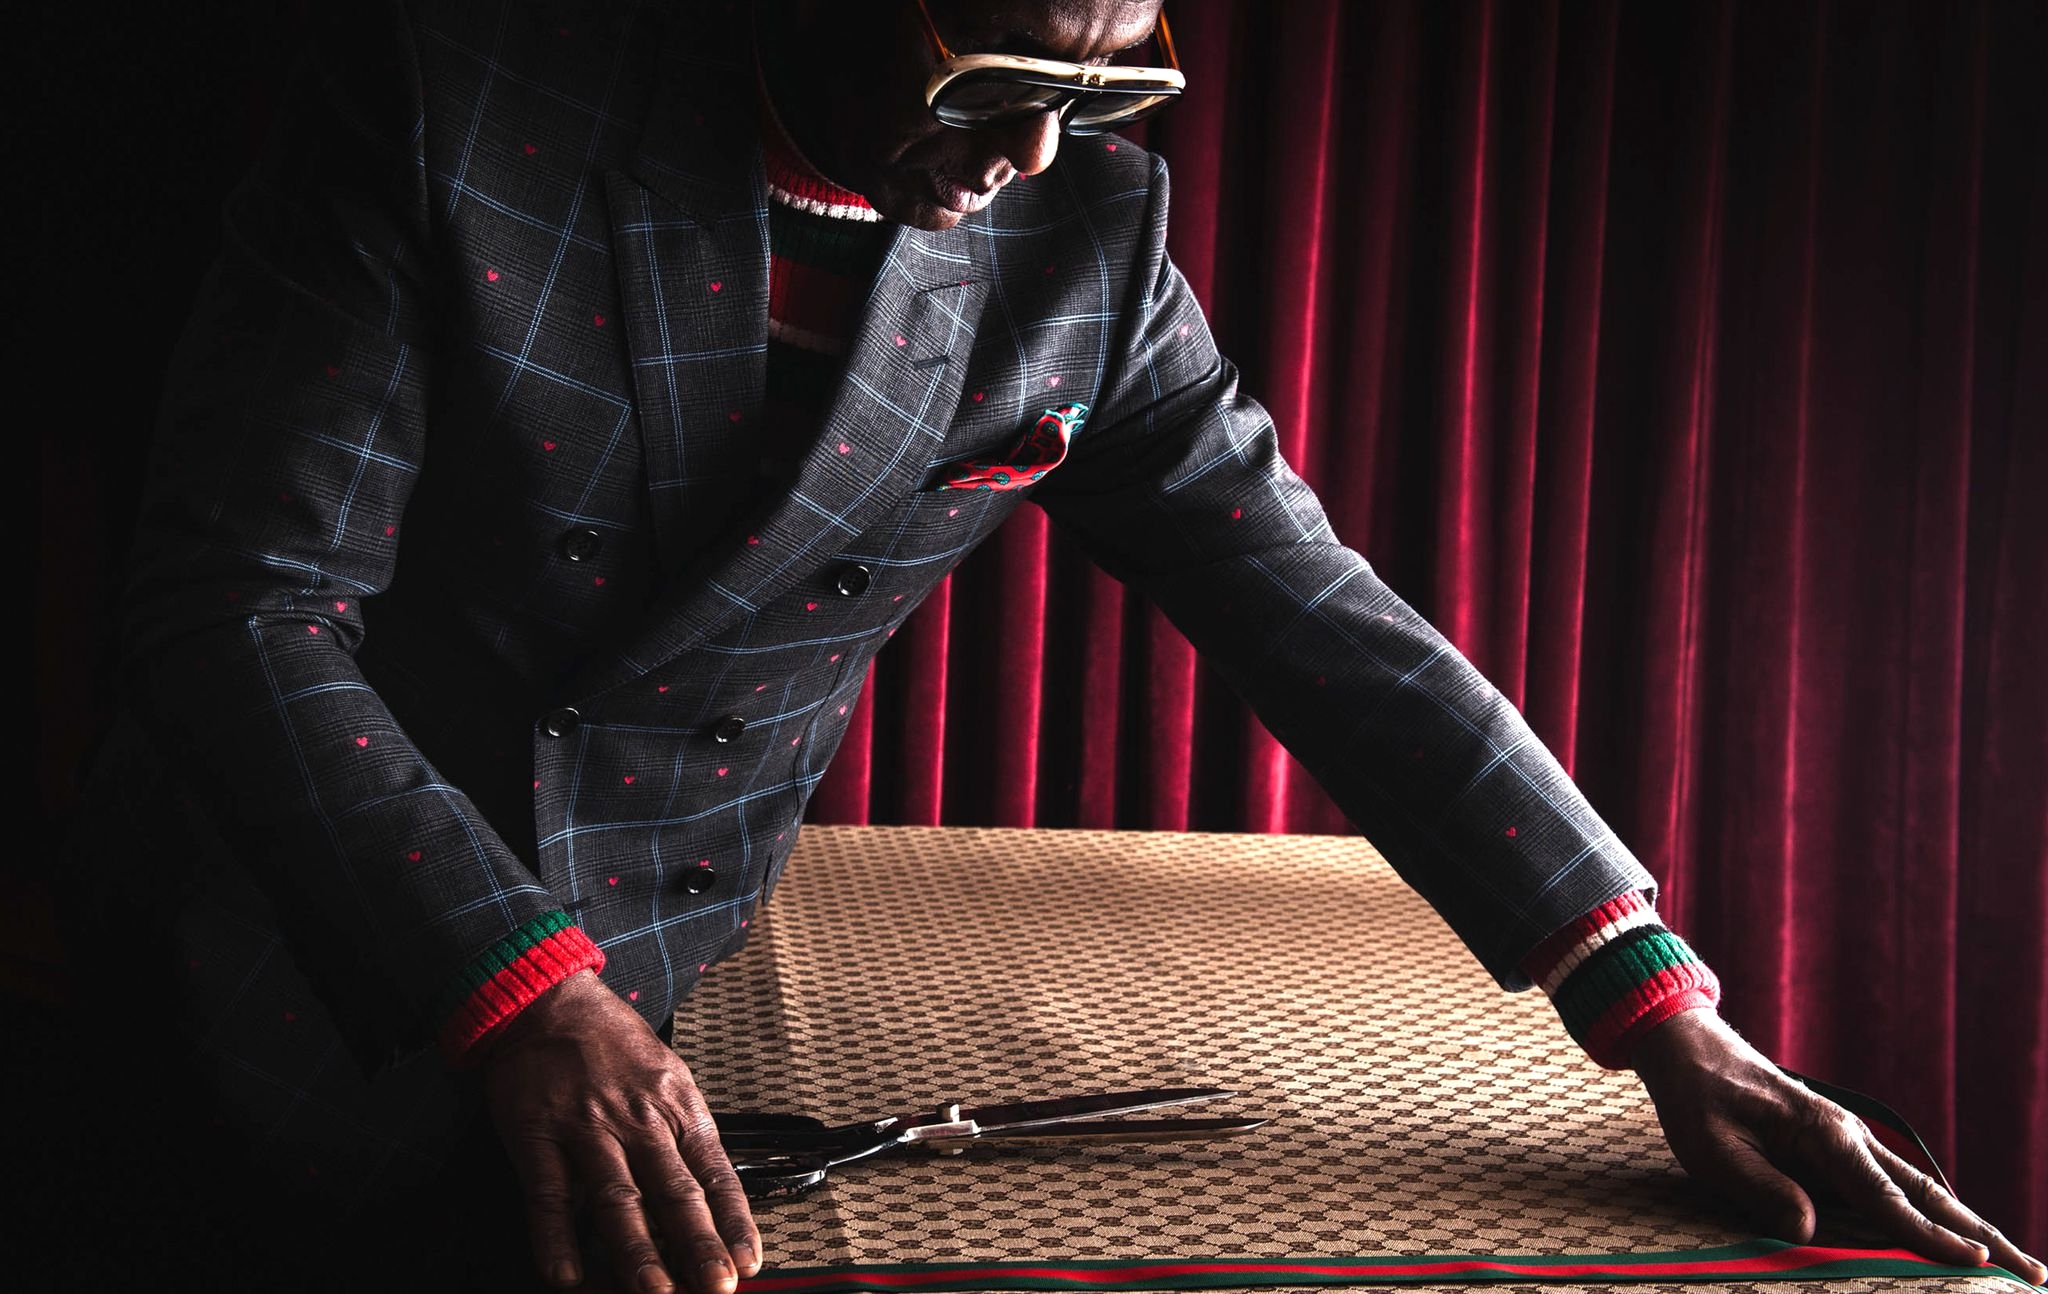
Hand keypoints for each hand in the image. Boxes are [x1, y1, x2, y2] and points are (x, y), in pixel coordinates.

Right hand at [480, 969, 762, 1292]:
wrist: (547, 999)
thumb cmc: (610, 1040)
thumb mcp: (666, 1073)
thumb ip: (683, 1130)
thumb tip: (709, 1192)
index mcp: (676, 1103)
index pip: (714, 1172)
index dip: (734, 1220)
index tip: (748, 1261)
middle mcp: (637, 1117)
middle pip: (674, 1192)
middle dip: (699, 1246)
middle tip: (715, 1287)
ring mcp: (586, 1127)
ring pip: (618, 1198)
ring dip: (638, 1253)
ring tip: (655, 1293)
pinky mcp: (537, 1133)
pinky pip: (549, 1194)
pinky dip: (557, 1239)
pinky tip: (568, 1274)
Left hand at [1630, 1008, 2043, 1284]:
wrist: (1691, 1050)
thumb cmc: (1699, 1099)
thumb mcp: (1712, 1148)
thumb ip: (1760, 1188)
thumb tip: (1810, 1232)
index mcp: (1825, 1136)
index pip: (1887, 1200)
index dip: (1930, 1239)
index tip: (1975, 1266)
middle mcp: (1850, 1137)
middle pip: (1929, 1196)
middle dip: (1982, 1238)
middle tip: (2034, 1275)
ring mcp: (1850, 1141)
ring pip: (1922, 1191)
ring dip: (1971, 1228)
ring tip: (2017, 1264)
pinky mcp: (1839, 1148)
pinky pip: (1896, 1187)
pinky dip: (1935, 1214)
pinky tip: (1955, 1237)